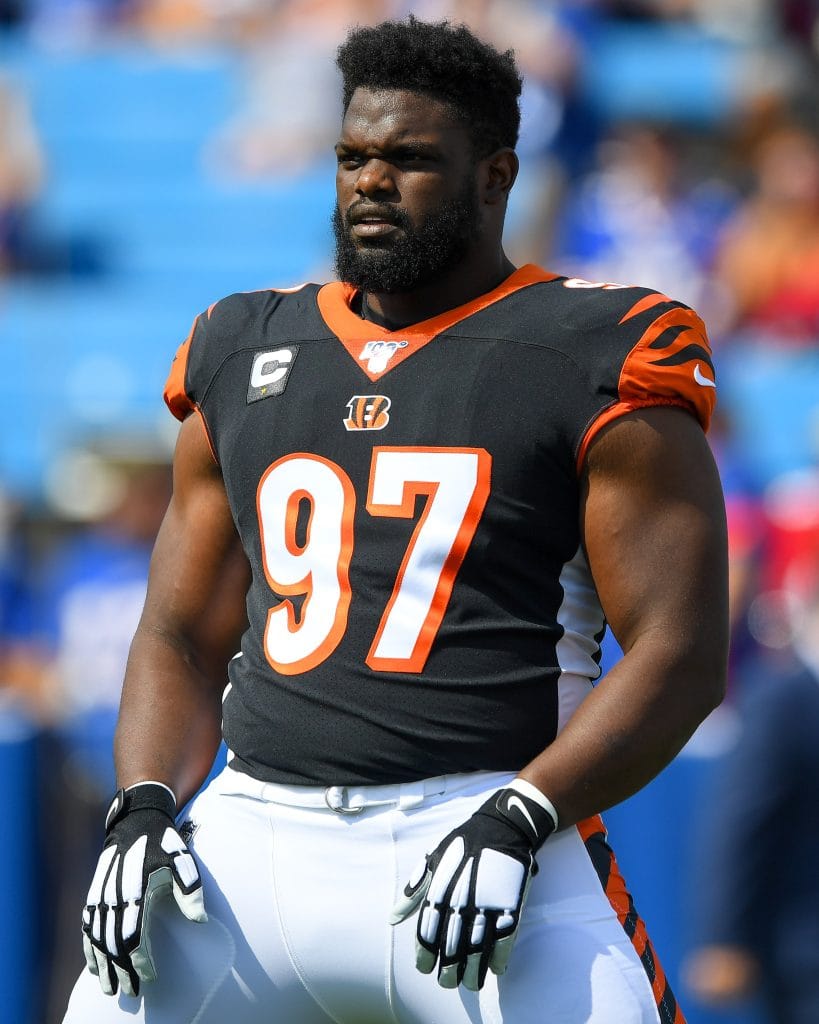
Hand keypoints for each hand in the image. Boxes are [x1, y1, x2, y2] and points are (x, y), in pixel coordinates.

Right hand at [82, 782, 206, 996]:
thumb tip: (200, 920)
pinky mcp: (94, 893)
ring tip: (110, 988)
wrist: (137, 819)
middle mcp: (113, 897)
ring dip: (103, 966)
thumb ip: (191, 890)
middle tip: (131, 992)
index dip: (140, 961)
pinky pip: (88, 926)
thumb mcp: (183, 860)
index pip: (133, 937)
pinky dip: (88, 948)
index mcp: (134, 891)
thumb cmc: (164, 842)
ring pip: (97, 940)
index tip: (150, 977)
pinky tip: (93, 965)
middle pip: (113, 944)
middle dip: (121, 971)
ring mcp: (100, 895)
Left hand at [391, 780, 556, 989]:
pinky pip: (503, 943)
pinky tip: (494, 969)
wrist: (503, 828)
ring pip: (476, 953)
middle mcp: (460, 904)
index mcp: (439, 893)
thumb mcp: (432, 860)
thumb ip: (413, 891)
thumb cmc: (463, 843)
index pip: (427, 936)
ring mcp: (486, 908)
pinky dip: (498, 960)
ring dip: (472, 973)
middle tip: (446, 981)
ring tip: (469, 983)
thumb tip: (393, 917)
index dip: (424, 956)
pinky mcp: (510, 908)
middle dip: (447, 972)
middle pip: (451, 950)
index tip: (424, 968)